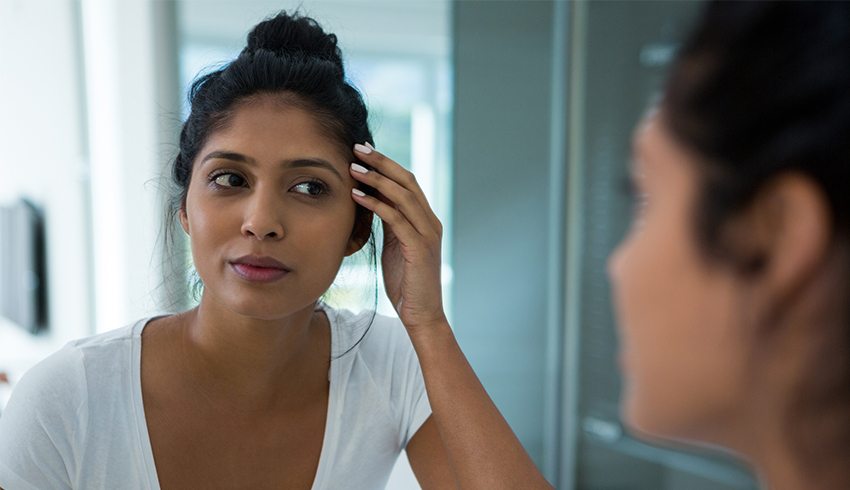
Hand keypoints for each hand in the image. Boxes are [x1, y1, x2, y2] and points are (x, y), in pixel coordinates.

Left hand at [349, 143, 446, 331]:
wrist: (422, 315)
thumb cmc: (405, 283)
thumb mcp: (395, 246)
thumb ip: (390, 223)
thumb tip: (372, 200)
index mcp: (425, 220)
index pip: (407, 182)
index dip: (386, 164)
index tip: (362, 152)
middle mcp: (430, 222)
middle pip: (407, 180)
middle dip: (381, 162)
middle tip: (357, 148)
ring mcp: (427, 234)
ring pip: (403, 195)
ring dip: (376, 179)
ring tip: (353, 167)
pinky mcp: (419, 247)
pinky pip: (396, 218)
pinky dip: (376, 204)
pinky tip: (357, 196)